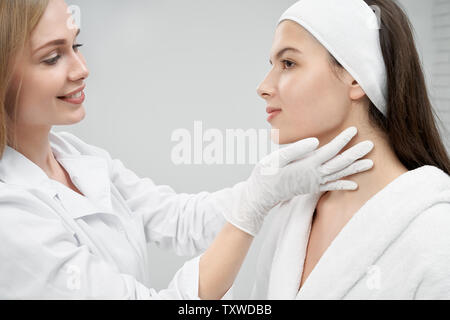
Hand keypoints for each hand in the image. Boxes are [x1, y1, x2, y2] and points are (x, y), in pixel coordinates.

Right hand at [224, 126, 373, 235]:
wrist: (260, 196)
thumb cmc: (265, 175)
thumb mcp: (277, 158)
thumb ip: (297, 149)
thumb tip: (316, 141)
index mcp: (307, 165)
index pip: (330, 151)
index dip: (343, 140)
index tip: (354, 130)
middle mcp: (314, 175)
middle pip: (340, 163)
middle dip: (356, 154)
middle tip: (371, 145)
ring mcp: (314, 183)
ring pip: (339, 175)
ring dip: (355, 169)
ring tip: (370, 163)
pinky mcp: (311, 188)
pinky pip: (331, 186)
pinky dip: (344, 185)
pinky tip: (354, 185)